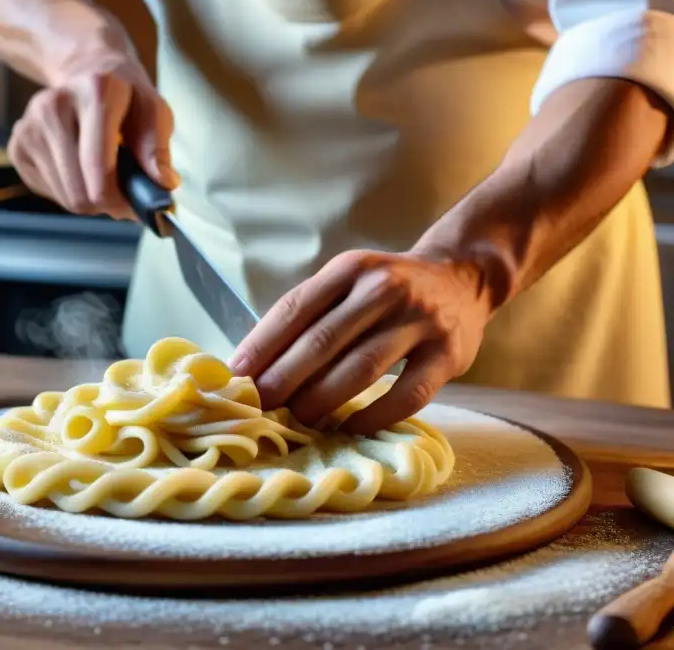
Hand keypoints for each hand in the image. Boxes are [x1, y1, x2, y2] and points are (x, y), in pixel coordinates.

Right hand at [8, 49, 177, 218]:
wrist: (85, 72)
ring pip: (64, 196)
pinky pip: (48, 192)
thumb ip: (158, 147)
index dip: (113, 196)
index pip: (96, 161)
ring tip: (102, 178)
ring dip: (88, 198)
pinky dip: (68, 191)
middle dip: (104, 202)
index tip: (128, 208)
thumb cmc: (124, 97)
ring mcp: (29, 125)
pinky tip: (78, 169)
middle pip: (78, 188)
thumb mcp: (153, 110)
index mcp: (94, 91)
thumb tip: (162, 183)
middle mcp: (54, 105)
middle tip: (122, 196)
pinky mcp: (16, 144)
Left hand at [228, 250, 494, 434]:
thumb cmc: (385, 291)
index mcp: (349, 269)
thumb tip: (254, 364)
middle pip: (323, 340)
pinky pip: (407, 394)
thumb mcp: (347, 283)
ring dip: (322, 399)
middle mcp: (383, 289)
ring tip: (297, 420)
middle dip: (284, 378)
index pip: (295, 308)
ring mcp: (419, 320)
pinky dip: (374, 416)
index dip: (262, 344)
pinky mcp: (448, 354)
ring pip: (361, 367)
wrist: (462, 278)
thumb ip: (309, 315)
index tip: (235, 376)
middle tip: (259, 407)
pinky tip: (348, 429)